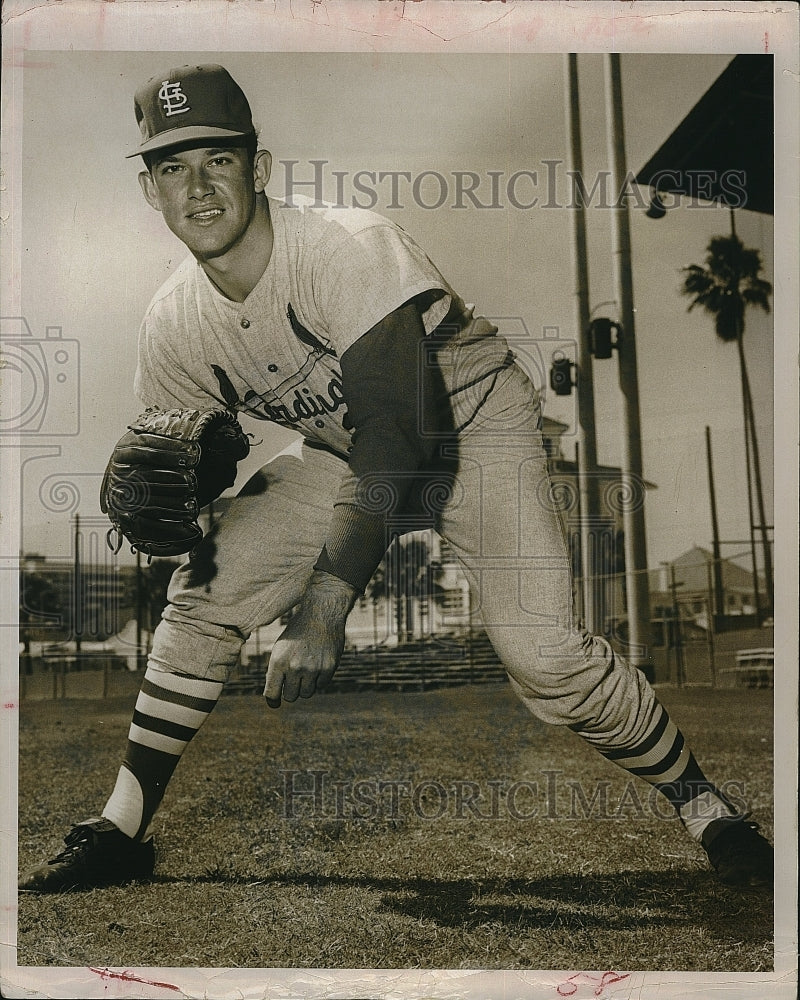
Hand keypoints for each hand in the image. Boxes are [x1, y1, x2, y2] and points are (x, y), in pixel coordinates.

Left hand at [263, 571, 357, 707]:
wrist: (321, 614)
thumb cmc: (298, 632)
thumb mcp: (280, 648)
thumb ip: (276, 671)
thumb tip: (275, 696)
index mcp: (278, 662)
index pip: (271, 694)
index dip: (273, 701)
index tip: (275, 702)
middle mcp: (294, 667)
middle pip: (291, 697)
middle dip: (292, 690)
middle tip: (295, 679)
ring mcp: (312, 668)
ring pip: (306, 693)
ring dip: (306, 685)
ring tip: (307, 669)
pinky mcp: (328, 667)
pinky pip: (322, 685)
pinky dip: (320, 678)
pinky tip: (319, 663)